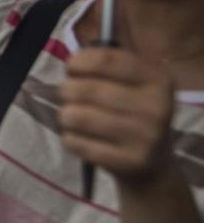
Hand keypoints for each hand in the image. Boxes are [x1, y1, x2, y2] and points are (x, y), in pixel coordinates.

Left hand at [58, 47, 174, 187]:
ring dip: (65, 114)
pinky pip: (76, 142)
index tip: (71, 68)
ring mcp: (145, 137)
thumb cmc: (132, 112)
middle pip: (86, 90)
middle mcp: (156, 107)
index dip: (79, 61)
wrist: (153, 162)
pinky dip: (69, 138)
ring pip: (77, 116)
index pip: (106, 60)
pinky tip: (79, 137)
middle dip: (66, 90)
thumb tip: (71, 63)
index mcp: (157, 80)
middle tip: (68, 94)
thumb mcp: (132, 83)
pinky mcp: (129, 161)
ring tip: (72, 116)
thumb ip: (105, 67)